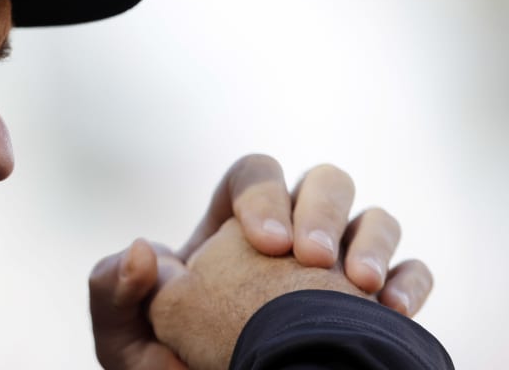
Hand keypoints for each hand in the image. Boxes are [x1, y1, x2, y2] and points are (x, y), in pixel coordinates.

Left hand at [88, 154, 432, 369]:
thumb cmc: (162, 363)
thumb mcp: (122, 336)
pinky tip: (392, 312)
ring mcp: (335, 268)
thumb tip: (144, 250)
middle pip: (323, 180)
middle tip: (311, 257)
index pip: (254, 174)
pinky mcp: (372, 308)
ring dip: (373, 240)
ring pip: (375, 218)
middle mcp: (290, 235)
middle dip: (323, 207)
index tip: (265, 241)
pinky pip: (410, 274)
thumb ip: (113, 289)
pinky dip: (410, 282)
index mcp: (231, 227)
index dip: (265, 192)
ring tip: (359, 286)